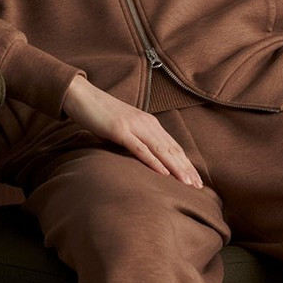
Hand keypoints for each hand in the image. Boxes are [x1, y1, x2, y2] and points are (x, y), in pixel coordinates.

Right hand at [61, 75, 204, 186]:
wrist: (83, 96)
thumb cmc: (102, 115)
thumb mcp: (126, 127)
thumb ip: (138, 139)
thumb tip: (147, 157)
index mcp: (150, 123)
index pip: (173, 146)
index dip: (187, 163)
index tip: (197, 179)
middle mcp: (146, 124)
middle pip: (171, 149)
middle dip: (186, 169)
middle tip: (198, 186)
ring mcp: (134, 126)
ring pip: (160, 150)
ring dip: (175, 168)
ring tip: (187, 182)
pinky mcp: (119, 130)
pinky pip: (139, 148)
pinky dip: (153, 161)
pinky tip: (163, 172)